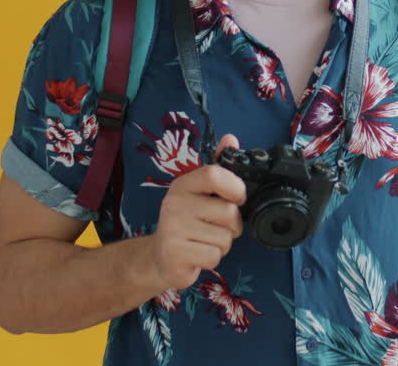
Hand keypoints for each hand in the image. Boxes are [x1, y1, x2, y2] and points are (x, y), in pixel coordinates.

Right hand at [149, 134, 246, 290]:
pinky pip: (214, 256)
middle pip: (228, 212)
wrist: (160, 258)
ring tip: (204, 241)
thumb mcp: (200, 194)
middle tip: (217, 227)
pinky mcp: (175, 253)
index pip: (214, 174)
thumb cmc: (186, 223)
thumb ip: (218, 168)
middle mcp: (174, 203)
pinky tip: (198, 254)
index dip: (235, 187)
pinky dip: (213, 258)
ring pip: (224, 238)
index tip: (238, 198)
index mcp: (183, 184)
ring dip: (223, 244)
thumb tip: (231, 139)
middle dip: (233, 226)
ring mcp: (172, 228)